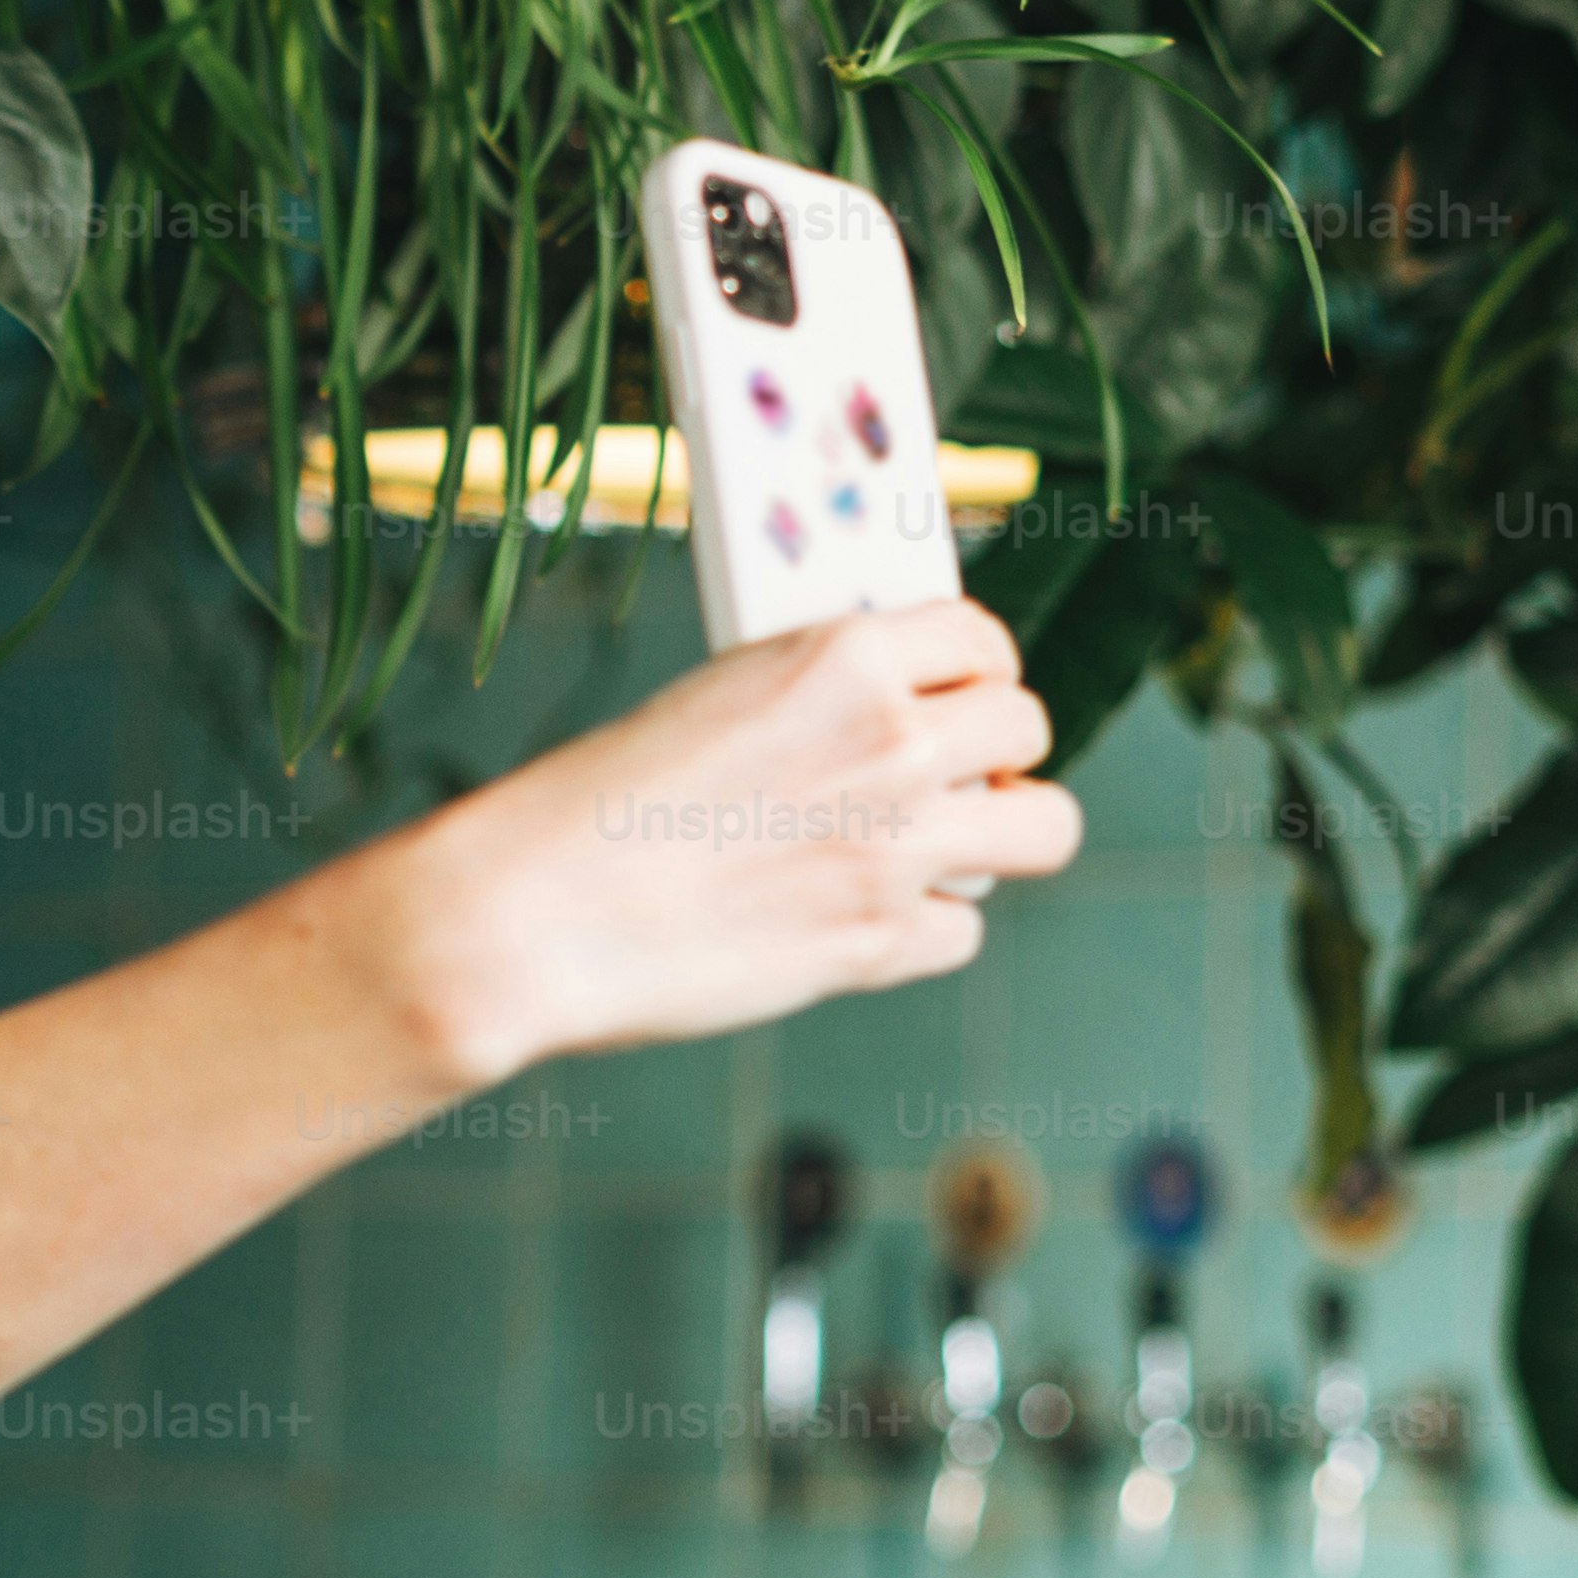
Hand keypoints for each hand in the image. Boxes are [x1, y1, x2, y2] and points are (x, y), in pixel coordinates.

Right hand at [382, 597, 1080, 1080]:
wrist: (533, 915)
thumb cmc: (593, 807)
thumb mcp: (715, 697)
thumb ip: (817, 698)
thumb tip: (882, 712)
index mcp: (843, 657)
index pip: (981, 634)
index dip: (979, 664)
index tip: (964, 686)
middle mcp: (891, 742)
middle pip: (1026, 725)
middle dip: (1000, 749)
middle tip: (957, 772)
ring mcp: (898, 846)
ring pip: (1044, 827)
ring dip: (1009, 832)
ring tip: (955, 844)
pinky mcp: (881, 943)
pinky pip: (966, 928)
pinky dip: (926, 928)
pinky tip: (865, 919)